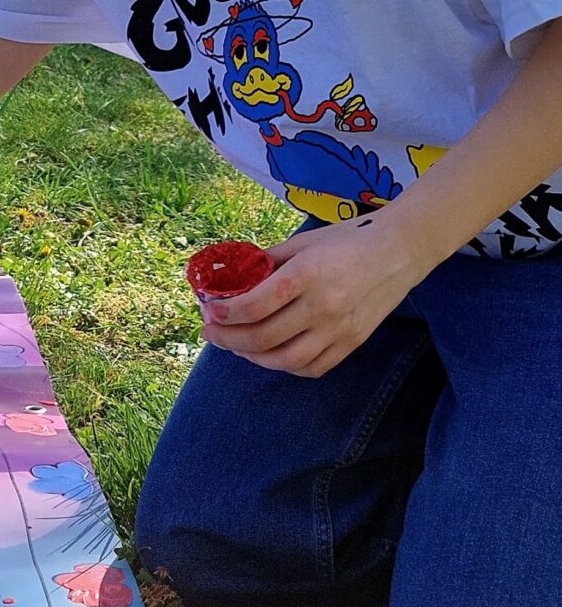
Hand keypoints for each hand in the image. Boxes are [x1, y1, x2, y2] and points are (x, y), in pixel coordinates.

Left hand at [199, 204, 431, 377]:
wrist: (399, 250)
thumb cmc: (347, 239)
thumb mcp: (303, 242)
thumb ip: (268, 261)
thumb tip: (233, 277)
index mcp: (306, 275)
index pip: (255, 305)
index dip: (225, 313)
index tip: (207, 311)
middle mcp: (322, 306)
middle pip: (263, 337)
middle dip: (228, 338)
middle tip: (211, 332)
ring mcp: (339, 330)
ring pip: (285, 360)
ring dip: (252, 357)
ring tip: (236, 345)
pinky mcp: (353, 344)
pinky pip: (312, 367)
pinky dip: (286, 366)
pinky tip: (271, 354)